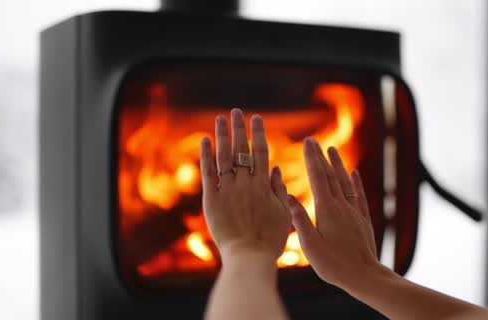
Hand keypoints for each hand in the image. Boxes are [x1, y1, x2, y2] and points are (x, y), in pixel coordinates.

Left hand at [199, 109, 291, 265]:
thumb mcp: (282, 214)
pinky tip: (205, 140)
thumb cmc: (269, 241)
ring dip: (222, 135)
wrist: (249, 257)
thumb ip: (279, 190)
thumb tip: (276, 169)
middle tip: (236, 111)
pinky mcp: (212, 199)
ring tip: (221, 118)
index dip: (258, 133)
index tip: (257, 118)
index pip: (261, 152)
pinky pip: (208, 173)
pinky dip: (206, 155)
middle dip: (239, 128)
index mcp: (264, 185)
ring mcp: (228, 189)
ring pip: (224, 155)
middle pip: (241, 148)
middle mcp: (245, 182)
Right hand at [288, 138, 388, 291]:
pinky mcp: (363, 219)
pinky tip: (354, 172)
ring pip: (345, 182)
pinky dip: (355, 181)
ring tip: (331, 149)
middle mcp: (342, 206)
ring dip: (337, 164)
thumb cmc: (334, 265)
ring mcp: (354, 211)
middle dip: (320, 157)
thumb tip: (289, 197)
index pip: (318, 178)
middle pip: (330, 175)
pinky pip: (358, 195)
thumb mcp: (310, 246)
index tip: (307, 142)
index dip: (311, 159)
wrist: (364, 277)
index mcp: (326, 211)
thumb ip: (300, 220)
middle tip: (313, 141)